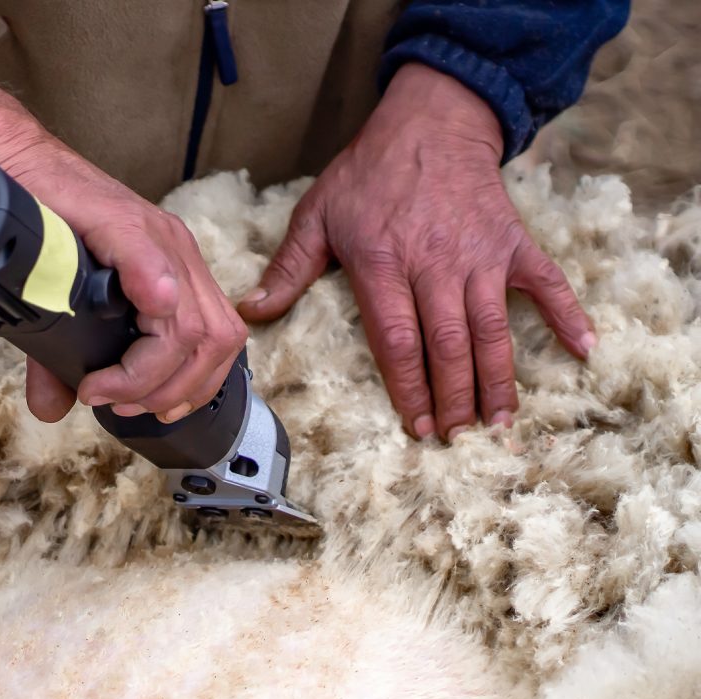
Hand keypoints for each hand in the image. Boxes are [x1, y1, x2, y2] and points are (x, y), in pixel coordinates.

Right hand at [0, 26, 245, 424]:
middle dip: (177, 391)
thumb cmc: (35, 228)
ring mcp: (156, 237)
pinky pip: (159, 280)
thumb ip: (62, 360)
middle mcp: (178, 253)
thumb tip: (53, 410)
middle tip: (127, 407)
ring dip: (154, 376)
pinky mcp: (123, 224)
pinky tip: (111, 361)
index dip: (195, 387)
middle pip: (217, 341)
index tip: (151, 410)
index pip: (219, 340)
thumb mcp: (58, 307)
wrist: (1, 167)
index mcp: (176, 269)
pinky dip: (146, 332)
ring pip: (194, 327)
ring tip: (106, 390)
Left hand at [238, 63, 595, 440]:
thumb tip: (253, 312)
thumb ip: (288, 268)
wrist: (429, 122)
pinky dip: (567, 314)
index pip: (398, 341)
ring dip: (498, 380)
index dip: (409, 389)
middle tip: (456, 438)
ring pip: (493, 329)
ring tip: (499, 423)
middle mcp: (435, 265)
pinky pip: (547, 282)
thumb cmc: (367, 173)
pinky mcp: (512, 242)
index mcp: (383, 264)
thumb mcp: (316, 214)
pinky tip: (584, 349)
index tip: (416, 427)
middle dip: (453, 398)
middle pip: (448, 346)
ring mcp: (480, 255)